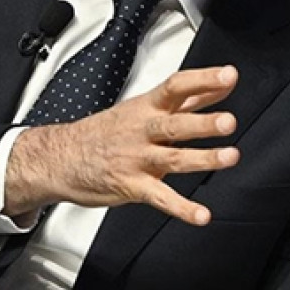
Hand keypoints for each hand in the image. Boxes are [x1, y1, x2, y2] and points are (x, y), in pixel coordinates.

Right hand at [4, 65, 240, 224]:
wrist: (60, 158)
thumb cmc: (104, 132)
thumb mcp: (141, 108)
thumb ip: (185, 98)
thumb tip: (220, 85)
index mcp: (146, 108)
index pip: (176, 87)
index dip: (202, 80)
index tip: (228, 75)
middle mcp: (143, 131)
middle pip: (175, 124)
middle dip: (202, 122)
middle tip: (228, 121)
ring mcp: (138, 159)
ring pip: (173, 158)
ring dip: (202, 158)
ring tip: (228, 157)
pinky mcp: (132, 186)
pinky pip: (160, 198)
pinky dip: (182, 208)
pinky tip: (201, 214)